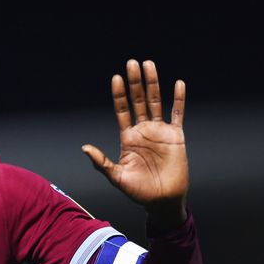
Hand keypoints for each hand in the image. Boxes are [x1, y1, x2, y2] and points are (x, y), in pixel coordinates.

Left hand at [82, 60, 187, 227]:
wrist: (162, 201)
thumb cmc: (138, 192)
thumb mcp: (116, 177)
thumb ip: (101, 162)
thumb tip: (84, 148)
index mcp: (128, 137)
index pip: (122, 110)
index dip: (119, 95)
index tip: (116, 78)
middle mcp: (143, 130)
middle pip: (138, 100)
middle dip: (135, 82)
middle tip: (132, 63)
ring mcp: (160, 132)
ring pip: (156, 102)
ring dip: (153, 83)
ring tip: (148, 64)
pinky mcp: (176, 136)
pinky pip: (178, 113)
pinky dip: (179, 99)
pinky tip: (178, 83)